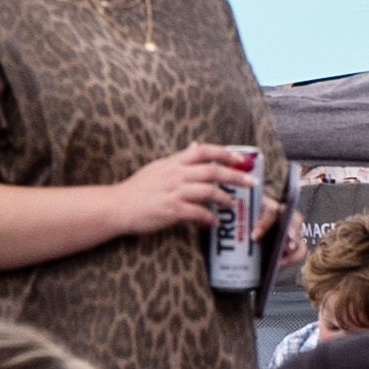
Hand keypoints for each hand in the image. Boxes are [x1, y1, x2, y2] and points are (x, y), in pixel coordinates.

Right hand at [130, 143, 264, 239]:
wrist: (117, 206)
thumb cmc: (136, 188)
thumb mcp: (158, 167)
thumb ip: (179, 158)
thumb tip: (196, 145)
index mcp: (174, 162)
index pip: (204, 151)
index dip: (225, 153)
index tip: (241, 160)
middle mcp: (176, 174)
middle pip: (213, 171)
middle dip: (235, 176)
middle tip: (251, 182)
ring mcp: (174, 192)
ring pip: (209, 191)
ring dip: (225, 199)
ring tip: (233, 205)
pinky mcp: (171, 210)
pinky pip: (197, 213)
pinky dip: (209, 218)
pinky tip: (214, 223)